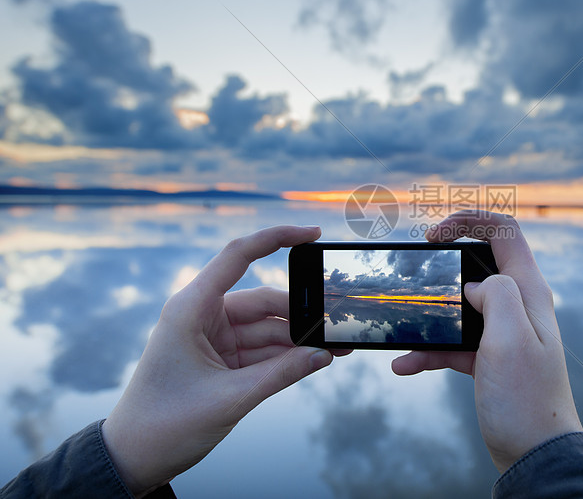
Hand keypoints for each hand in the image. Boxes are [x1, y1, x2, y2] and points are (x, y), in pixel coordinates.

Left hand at [102, 225, 337, 496]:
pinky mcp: (220, 359)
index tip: (312, 233)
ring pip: (267, 328)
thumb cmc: (164, 425)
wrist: (133, 459)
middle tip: (339, 323)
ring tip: (336, 346)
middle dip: (302, 313)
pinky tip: (315, 359)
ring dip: (299, 339)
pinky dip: (286, 355)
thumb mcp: (230, 398)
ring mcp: (212, 338)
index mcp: (191, 309)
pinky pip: (261, 350)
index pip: (238, 257)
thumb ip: (282, 374)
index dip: (277, 238)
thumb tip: (324, 355)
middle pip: (264, 302)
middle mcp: (202, 316)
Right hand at [392, 212, 582, 472]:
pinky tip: (404, 364)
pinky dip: (428, 351)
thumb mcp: (511, 337)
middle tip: (415, 270)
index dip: (469, 220)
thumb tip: (476, 283)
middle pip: (478, 262)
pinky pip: (452, 344)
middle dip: (443, 262)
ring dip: (429, 313)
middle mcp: (518, 306)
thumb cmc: (526, 398)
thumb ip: (497, 293)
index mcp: (528, 291)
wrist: (533, 452)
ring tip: (403, 324)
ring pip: (459, 305)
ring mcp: (502, 332)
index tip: (434, 236)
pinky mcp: (488, 358)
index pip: (504, 231)